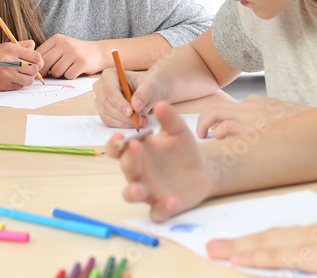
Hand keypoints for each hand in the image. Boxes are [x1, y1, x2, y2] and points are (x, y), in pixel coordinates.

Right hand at [0, 41, 43, 90]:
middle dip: (35, 70)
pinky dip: (19, 83)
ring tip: (22, 74)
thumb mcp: (6, 46)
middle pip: (35, 69)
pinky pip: (20, 86)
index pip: (36, 57)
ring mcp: (7, 74)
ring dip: (28, 78)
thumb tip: (35, 48)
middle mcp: (10, 61)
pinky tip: (13, 78)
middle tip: (29, 69)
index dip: (39, 61)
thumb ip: (22, 46)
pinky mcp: (4, 85)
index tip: (37, 62)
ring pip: (29, 80)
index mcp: (12, 49)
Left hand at [36, 34, 109, 78]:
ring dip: (60, 74)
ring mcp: (74, 53)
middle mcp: (65, 44)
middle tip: (51, 74)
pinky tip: (75, 71)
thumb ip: (49, 53)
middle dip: (46, 72)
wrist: (98, 52)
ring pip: (56, 71)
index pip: (39, 54)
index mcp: (57, 39)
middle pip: (46, 63)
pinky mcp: (82, 62)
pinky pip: (68, 76)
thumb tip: (33, 67)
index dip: (38, 64)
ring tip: (66, 69)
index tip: (42, 69)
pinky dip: (70, 76)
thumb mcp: (62, 46)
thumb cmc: (76, 52)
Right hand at [93, 68, 161, 127]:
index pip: (110, 91)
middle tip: (140, 120)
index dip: (119, 103)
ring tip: (141, 121)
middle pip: (107, 104)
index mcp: (109, 74)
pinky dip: (122, 124)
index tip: (130, 112)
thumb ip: (143, 94)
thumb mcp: (149, 86)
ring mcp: (100, 99)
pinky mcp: (102, 111)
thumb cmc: (146, 86)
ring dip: (124, 121)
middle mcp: (101, 86)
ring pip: (108, 115)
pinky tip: (134, 122)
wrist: (146, 91)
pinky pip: (109, 121)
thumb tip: (136, 106)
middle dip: (123, 115)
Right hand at [105, 101, 213, 221]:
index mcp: (137, 153)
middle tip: (134, 148)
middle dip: (128, 161)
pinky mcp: (163, 206)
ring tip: (138, 189)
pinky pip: (157, 212)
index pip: (118, 149)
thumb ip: (170, 119)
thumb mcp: (178, 131)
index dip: (114, 144)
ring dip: (133, 193)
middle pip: (127, 169)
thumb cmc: (183, 150)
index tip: (118, 136)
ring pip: (132, 195)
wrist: (202, 170)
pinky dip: (162, 210)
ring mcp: (149, 191)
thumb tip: (161, 104)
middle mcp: (139, 173)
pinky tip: (171, 202)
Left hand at [197, 95, 308, 139]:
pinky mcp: (250, 128)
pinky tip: (220, 146)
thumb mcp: (285, 118)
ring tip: (204, 139)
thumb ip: (271, 121)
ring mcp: (249, 115)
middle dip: (204, 119)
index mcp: (258, 102)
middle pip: (216, 107)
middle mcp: (250, 105)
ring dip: (205, 125)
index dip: (220, 119)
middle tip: (202, 133)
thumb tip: (268, 135)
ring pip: (215, 113)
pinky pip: (224, 129)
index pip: (231, 107)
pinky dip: (218, 137)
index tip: (217, 130)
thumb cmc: (304, 126)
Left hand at [206, 210, 316, 275]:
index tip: (241, 242)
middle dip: (239, 241)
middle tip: (212, 244)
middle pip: (266, 236)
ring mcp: (309, 242)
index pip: (282, 236)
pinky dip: (253, 254)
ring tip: (212, 249)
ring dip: (236, 247)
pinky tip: (235, 257)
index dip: (259, 239)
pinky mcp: (310, 254)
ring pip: (263, 244)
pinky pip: (274, 255)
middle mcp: (310, 234)